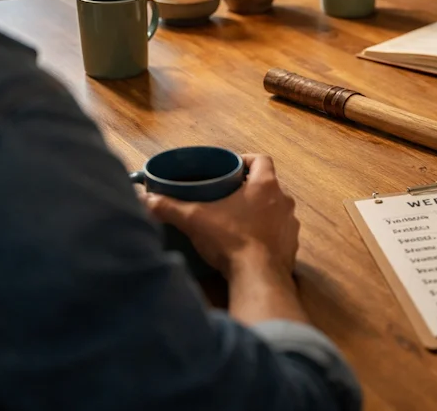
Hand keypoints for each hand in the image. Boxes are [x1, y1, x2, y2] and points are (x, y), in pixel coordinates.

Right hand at [146, 154, 299, 278]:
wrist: (259, 277)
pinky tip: (250, 243)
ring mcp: (291, 223)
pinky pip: (280, 233)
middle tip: (228, 196)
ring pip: (275, 209)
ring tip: (238, 220)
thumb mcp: (195, 220)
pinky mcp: (292, 245)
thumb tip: (143, 199)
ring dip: (260, 212)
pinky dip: (267, 234)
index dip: (246, 160)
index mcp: (265, 185)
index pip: (261, 159)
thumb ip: (169, 207)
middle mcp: (284, 200)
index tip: (231, 169)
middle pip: (268, 185)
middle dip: (249, 189)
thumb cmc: (230, 239)